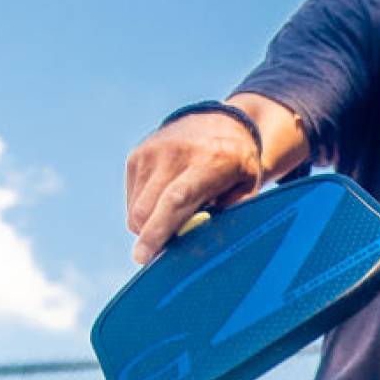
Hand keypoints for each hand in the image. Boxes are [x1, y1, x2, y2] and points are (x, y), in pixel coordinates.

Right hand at [124, 109, 262, 263]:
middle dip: (150, 237)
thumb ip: (230, 214)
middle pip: (146, 210)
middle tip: (168, 246)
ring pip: (136, 210)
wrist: (218, 122)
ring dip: (150, 224)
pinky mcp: (136, 156)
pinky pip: (132, 200)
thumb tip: (203, 243)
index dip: (157, 231)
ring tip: (177, 212)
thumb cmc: (236, 163)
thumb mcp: (247, 185)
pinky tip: (166, 197)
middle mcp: (175, 153)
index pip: (175, 200)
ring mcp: (152, 152)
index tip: (143, 257)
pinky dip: (146, 209)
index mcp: (210, 161)